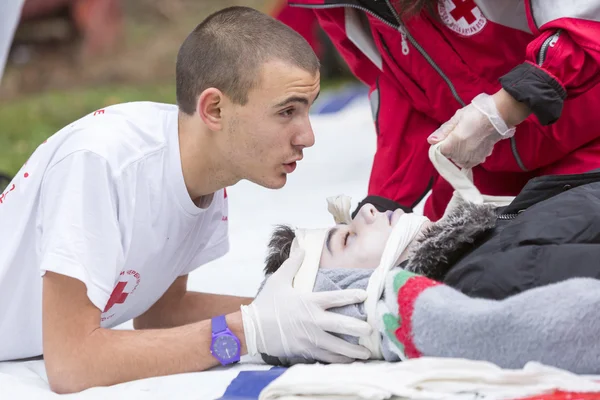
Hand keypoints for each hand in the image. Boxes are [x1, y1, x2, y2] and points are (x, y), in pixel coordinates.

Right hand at [241, 250, 372, 363]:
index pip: (336, 298)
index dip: (352, 296)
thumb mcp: (279, 280)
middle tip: (371, 330)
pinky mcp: (305, 351)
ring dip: (352, 351)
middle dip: (358, 328)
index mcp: (309, 302)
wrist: (252, 328)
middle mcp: (313, 320)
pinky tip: (348, 362)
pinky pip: (325, 357)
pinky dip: (338, 360)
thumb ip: (292, 264)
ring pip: (336, 346)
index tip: (365, 295)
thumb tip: (302, 248)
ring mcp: (310, 338)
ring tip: (366, 354)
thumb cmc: (266, 303)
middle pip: (342, 325)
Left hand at [427, 92, 516, 168]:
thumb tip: (431, 140)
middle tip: (460, 133)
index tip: (446, 136)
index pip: (439, 151)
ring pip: (459, 160)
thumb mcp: (457, 118)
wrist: (499, 115)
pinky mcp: (481, 158)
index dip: (441, 143)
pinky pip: (469, 161)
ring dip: (459, 152)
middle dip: (451, 147)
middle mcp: (461, 155)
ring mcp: (472, 158)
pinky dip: (469, 155)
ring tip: (467, 138)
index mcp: (453, 144)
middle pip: (449, 156)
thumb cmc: (476, 113)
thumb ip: (443, 131)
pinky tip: (473, 144)